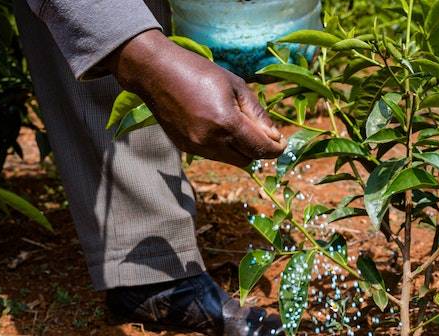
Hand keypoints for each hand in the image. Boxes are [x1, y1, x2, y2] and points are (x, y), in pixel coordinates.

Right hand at [106, 30, 285, 166]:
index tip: (282, 143)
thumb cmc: (199, 72)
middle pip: (247, 160)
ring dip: (240, 149)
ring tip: (238, 125)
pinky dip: (223, 146)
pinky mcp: (185, 147)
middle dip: (258, 149)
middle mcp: (210, 140)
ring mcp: (196, 147)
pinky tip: (218, 126)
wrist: (156, 72)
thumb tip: (274, 136)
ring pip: (231, 160)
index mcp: (226, 123)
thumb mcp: (235, 86)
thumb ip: (257, 114)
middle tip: (263, 134)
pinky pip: (213, 155)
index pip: (260, 149)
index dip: (275, 149)